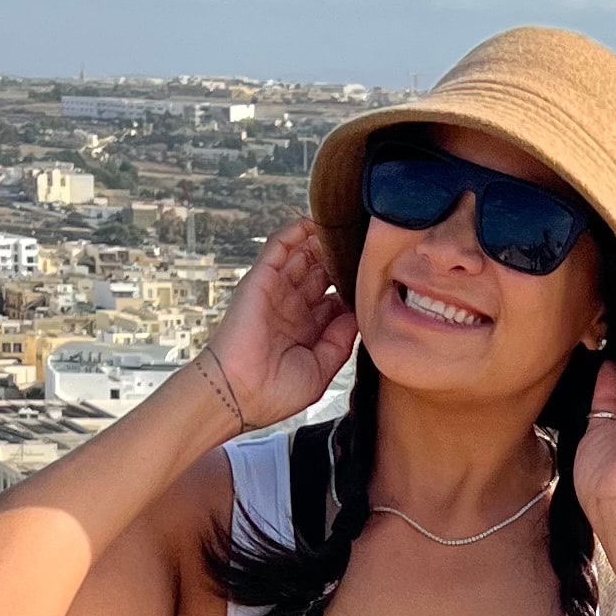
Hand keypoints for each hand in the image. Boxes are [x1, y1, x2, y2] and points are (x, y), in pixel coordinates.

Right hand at [208, 218, 357, 427]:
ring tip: (346, 227)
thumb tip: (359, 312)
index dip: (353, 285)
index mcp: (306, 329)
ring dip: (322, 240)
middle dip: (341, 259)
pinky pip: (279, 247)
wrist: (240, 394)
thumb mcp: (322, 368)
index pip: (334, 297)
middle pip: (321, 272)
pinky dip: (295, 231)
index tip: (375, 274)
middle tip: (365, 245)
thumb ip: (341, 339)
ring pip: (303, 255)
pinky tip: (316, 221)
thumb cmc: (275, 391)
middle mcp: (292, 307)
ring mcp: (277, 291)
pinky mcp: (261, 279)